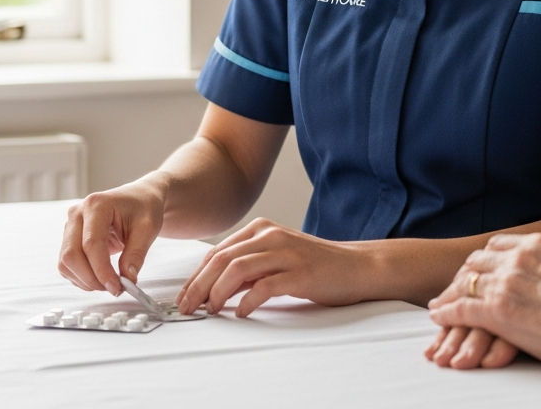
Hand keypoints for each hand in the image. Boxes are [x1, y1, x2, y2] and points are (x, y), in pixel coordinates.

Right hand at [58, 179, 165, 295]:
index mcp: (96, 205)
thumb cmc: (143, 207)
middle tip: (114, 289)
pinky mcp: (69, 238)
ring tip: (109, 283)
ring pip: (66, 262)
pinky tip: (99, 278)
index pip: (91, 243)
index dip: (102, 270)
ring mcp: (70, 226)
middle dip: (92, 278)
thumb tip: (128, 279)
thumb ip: (136, 254)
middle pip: (72, 254)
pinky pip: (66, 265)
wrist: (139, 198)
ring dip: (85, 280)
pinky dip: (81, 277)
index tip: (117, 286)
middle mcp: (77, 213)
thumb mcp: (148, 228)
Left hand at [176, 218, 371, 316]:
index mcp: (261, 229)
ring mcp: (286, 253)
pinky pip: (265, 286)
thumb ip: (248, 268)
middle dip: (198, 285)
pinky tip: (241, 312)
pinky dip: (248, 300)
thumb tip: (214, 287)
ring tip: (211, 310)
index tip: (184, 297)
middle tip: (187, 307)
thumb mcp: (276, 258)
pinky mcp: (300, 273)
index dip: (195, 276)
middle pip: (222, 259)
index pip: (217, 252)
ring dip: (217, 292)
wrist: (356, 266)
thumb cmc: (315, 265)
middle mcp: (271, 236)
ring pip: (238, 268)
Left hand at [426, 233, 540, 375]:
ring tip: (442, 304)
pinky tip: (440, 317)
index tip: (480, 270)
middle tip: (456, 287)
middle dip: (466, 274)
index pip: (498, 244)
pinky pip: (461, 307)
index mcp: (540, 243)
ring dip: (452, 294)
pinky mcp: (496, 309)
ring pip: (466, 282)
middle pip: (478, 260)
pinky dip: (447, 312)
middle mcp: (519, 256)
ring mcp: (506, 281)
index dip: (485, 258)